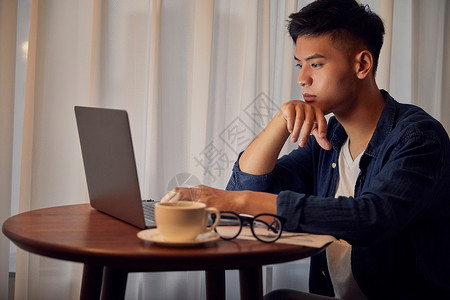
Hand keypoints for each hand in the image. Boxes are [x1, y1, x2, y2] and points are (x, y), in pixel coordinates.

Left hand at [161, 185, 276, 214]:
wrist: (238, 200)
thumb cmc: (225, 202)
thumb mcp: (210, 200)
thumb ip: (200, 203)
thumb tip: (189, 211)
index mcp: (199, 189)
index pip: (179, 190)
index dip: (169, 196)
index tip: (163, 202)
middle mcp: (199, 190)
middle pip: (178, 191)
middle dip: (167, 198)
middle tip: (162, 206)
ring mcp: (203, 195)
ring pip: (183, 196)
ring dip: (174, 202)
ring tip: (168, 209)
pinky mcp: (208, 202)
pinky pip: (193, 205)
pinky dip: (186, 209)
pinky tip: (182, 214)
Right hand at [279, 100, 330, 149]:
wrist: (291, 110)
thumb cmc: (305, 120)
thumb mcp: (314, 128)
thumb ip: (321, 137)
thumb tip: (329, 148)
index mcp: (318, 112)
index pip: (322, 120)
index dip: (322, 128)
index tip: (322, 136)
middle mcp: (310, 108)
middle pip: (309, 122)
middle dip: (305, 135)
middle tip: (301, 145)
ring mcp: (300, 106)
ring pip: (299, 120)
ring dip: (296, 132)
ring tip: (293, 140)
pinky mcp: (290, 106)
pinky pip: (291, 117)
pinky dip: (291, 125)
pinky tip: (290, 131)